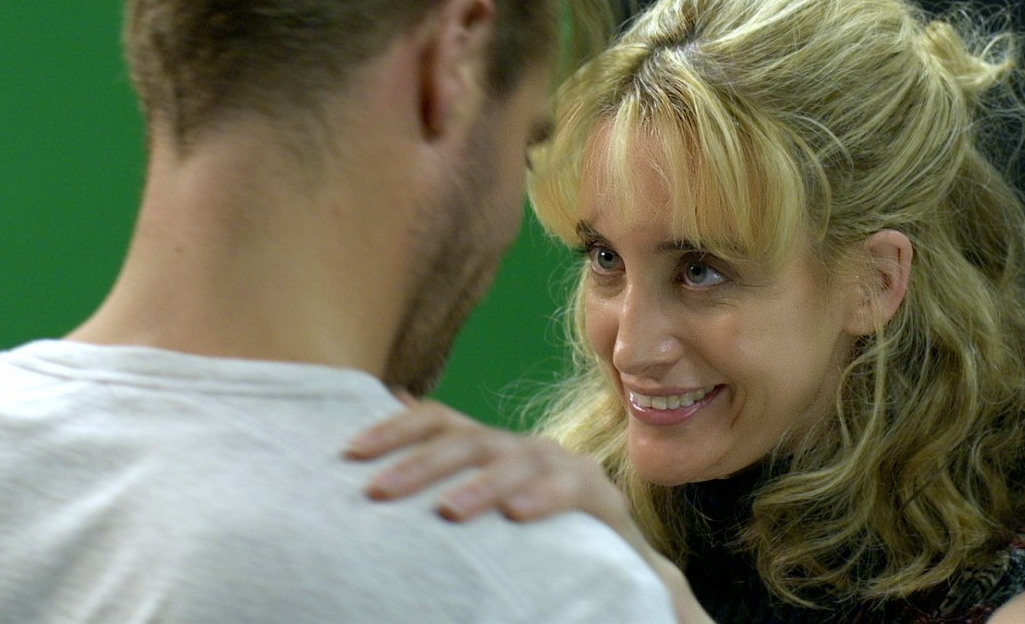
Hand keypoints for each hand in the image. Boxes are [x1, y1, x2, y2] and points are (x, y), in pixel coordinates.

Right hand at [345, 398, 714, 623]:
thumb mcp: (641, 580)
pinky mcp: (464, 435)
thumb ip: (670, 603)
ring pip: (459, 436)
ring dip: (415, 457)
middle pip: (507, 457)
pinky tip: (353, 448)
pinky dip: (391, 428)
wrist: (569, 510)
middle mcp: (540, 455)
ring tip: (373, 486)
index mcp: (585, 486)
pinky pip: (427, 422)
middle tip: (443, 512)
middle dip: (474, 481)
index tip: (515, 515)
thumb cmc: (602, 555)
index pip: (568, 481)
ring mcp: (499, 440)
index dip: (544, 494)